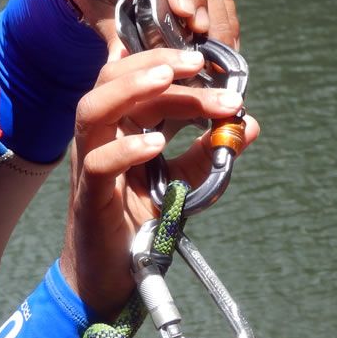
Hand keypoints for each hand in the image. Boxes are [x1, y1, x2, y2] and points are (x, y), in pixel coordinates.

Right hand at [60, 47, 259, 317]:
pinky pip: (98, 163)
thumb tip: (248, 124)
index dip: (169, 60)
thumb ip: (208, 153)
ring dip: (132, 88)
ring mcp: (89, 164)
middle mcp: (102, 137)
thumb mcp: (181, 182)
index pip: (139, 78)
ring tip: (170, 78)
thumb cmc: (139, 224)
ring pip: (93, 109)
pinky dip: (127, 149)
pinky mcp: (89, 197)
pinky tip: (158, 144)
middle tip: (198, 62)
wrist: (111, 278)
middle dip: (155, 62)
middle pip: (112, 79)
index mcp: (122, 126)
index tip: (210, 59)